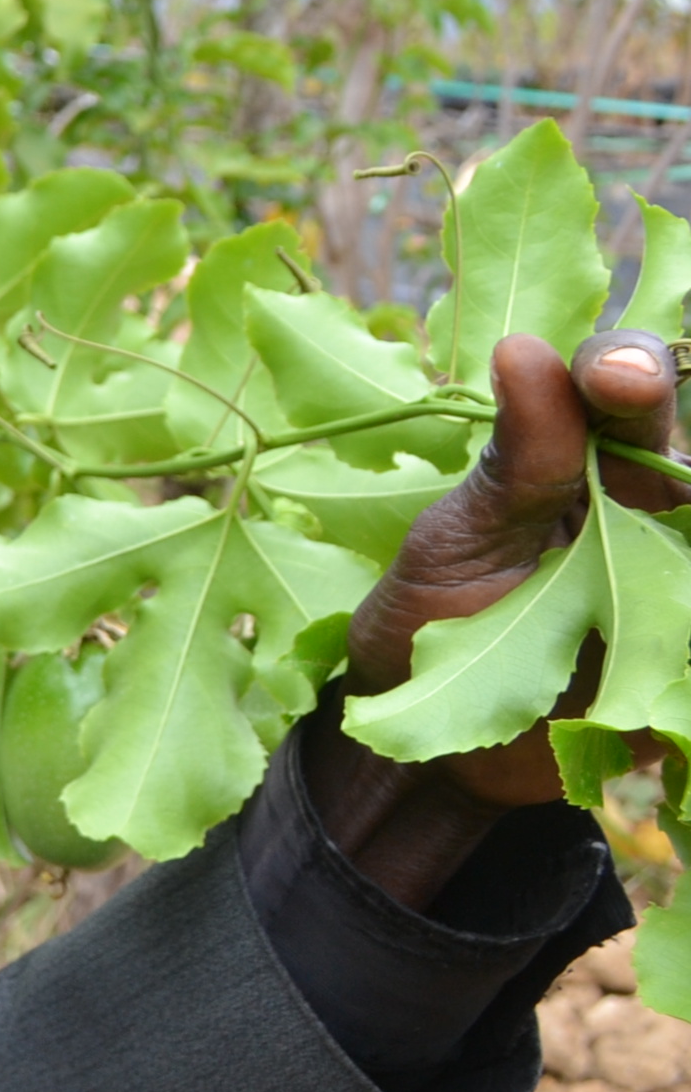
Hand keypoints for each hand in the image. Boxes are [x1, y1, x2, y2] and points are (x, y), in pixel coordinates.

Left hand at [308, 328, 683, 903]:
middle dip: (668, 439)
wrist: (428, 742)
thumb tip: (526, 349)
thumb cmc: (433, 619)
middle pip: (685, 460)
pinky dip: (679, 642)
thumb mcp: (460, 538)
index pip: (628, 390)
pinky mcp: (688, 662)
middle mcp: (652, 508)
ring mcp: (676, 579)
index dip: (629, 371)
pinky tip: (665, 642)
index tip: (612, 378)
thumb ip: (516, 460)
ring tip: (660, 549)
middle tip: (635, 409)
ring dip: (679, 532)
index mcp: (588, 460)